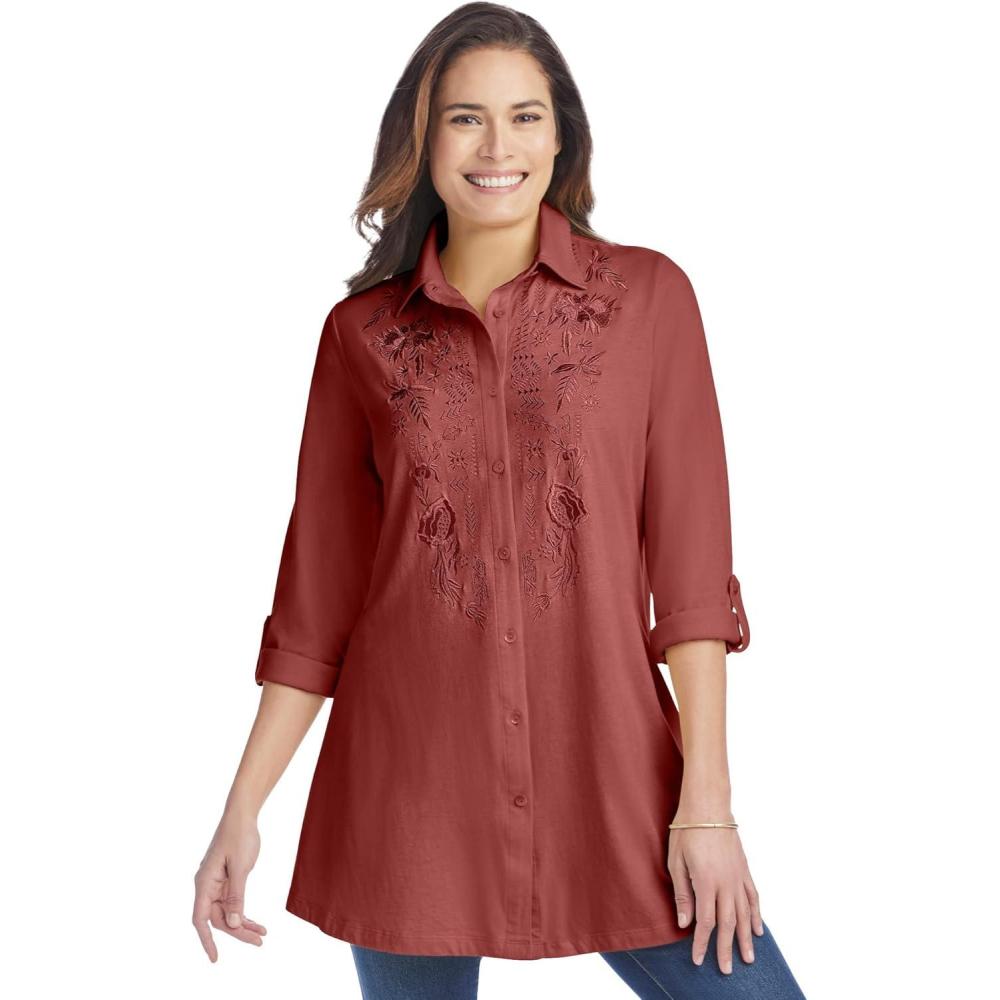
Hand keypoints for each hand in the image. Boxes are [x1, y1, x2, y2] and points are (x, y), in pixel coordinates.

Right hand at [192, 810, 267, 961]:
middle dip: (237, 932)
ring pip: (227, 912)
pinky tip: (256, 922)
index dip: (207, 940)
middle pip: (218, 918)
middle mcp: (207, 886)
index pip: (200, 919)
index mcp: (204, 883)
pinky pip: (233, 902)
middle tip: (259, 941)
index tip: (215, 957)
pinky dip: (244, 912)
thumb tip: (234, 923)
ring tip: (262, 935)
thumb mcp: (240, 867)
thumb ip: (237, 896)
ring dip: (243, 924)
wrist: (242, 815)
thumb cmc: (239, 836)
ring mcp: (216, 884)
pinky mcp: (227, 880)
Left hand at [666, 816, 763, 973]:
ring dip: (745, 938)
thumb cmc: (686, 831)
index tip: (698, 959)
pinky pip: (753, 897)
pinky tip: (757, 929)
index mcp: (706, 882)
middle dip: (726, 948)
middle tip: (725, 970)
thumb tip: (684, 922)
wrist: (707, 806)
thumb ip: (682, 893)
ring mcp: (738, 876)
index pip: (706, 921)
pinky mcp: (744, 869)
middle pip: (728, 923)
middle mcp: (726, 883)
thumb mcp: (676, 862)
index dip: (702, 942)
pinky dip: (756, 915)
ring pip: (744, 914)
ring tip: (747, 958)